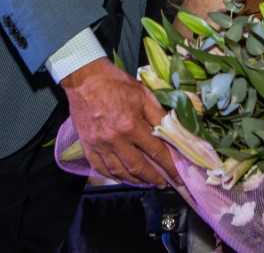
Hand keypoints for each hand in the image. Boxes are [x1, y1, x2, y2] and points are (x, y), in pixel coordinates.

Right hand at [61, 58, 175, 185]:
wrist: (84, 79)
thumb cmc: (116, 84)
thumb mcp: (143, 94)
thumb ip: (158, 115)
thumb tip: (173, 133)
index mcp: (131, 125)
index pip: (156, 152)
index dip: (170, 167)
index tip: (178, 177)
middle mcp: (115, 139)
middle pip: (138, 167)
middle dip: (154, 178)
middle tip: (164, 183)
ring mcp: (99, 145)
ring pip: (119, 172)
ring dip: (135, 181)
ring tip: (147, 182)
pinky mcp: (87, 146)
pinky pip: (101, 169)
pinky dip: (113, 176)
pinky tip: (123, 177)